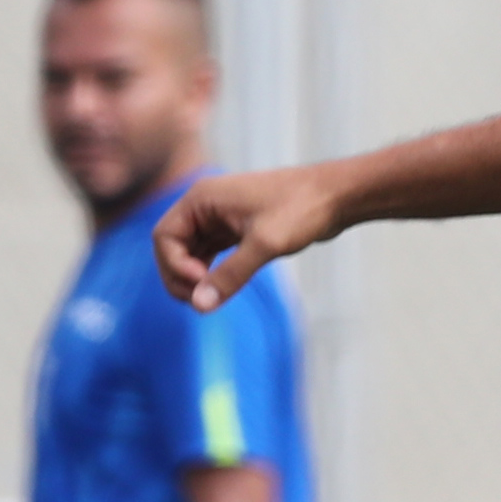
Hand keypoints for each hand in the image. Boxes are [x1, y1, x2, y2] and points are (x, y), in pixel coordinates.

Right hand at [150, 164, 340, 313]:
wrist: (336, 195)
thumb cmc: (302, 209)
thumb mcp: (265, 244)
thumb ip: (230, 275)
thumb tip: (200, 306)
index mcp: (202, 198)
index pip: (164, 237)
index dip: (175, 266)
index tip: (203, 283)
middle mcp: (206, 205)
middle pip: (172, 246)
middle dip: (179, 276)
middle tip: (202, 301)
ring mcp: (220, 216)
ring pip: (190, 252)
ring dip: (194, 277)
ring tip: (210, 299)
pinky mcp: (237, 228)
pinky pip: (210, 253)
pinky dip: (211, 272)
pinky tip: (221, 289)